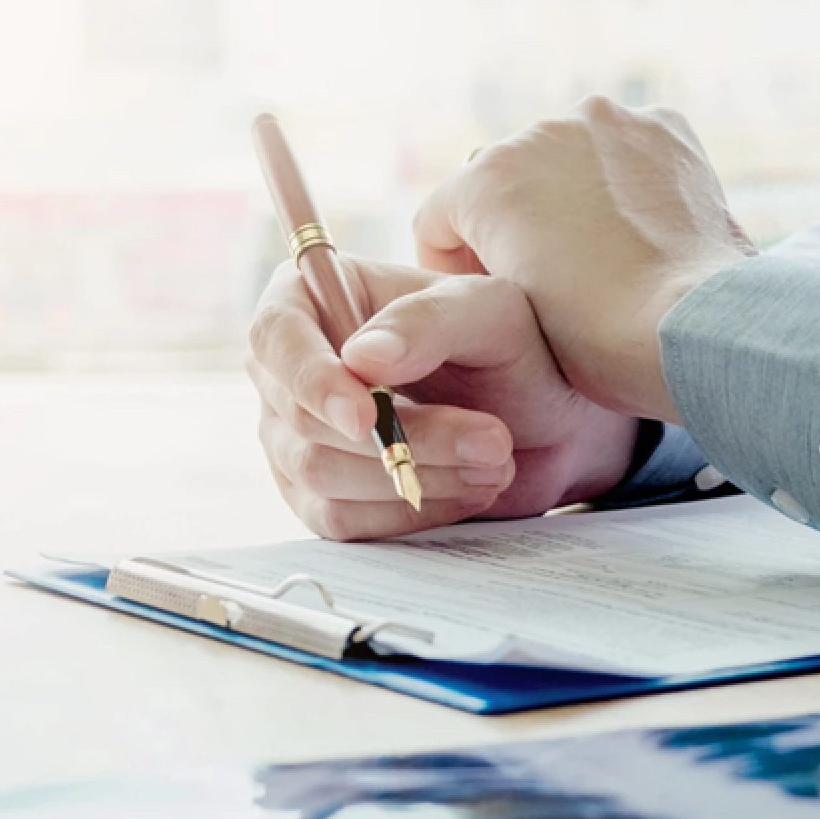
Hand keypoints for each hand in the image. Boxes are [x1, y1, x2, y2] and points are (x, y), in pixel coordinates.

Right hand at [246, 256, 640, 540]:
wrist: (544, 420)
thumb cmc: (513, 346)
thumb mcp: (489, 313)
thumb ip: (427, 323)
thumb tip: (361, 358)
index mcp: (314, 297)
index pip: (275, 337)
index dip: (312, 380)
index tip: (366, 418)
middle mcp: (291, 367)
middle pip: (299, 418)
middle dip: (401, 439)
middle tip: (491, 440)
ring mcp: (294, 435)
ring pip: (319, 475)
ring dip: (413, 477)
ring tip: (493, 461)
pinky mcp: (319, 494)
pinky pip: (337, 520)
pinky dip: (405, 512)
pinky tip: (463, 489)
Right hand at [415, 97, 755, 421]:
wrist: (692, 330)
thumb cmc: (594, 341)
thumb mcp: (504, 312)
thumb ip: (485, 264)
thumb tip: (506, 239)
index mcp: (483, 180)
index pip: (439, 218)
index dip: (455, 267)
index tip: (486, 295)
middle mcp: (536, 131)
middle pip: (502, 180)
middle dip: (515, 222)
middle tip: (549, 278)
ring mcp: (604, 122)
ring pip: (564, 156)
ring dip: (570, 193)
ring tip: (602, 253)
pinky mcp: (662, 126)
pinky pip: (622, 148)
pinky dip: (625, 178)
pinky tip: (641, 226)